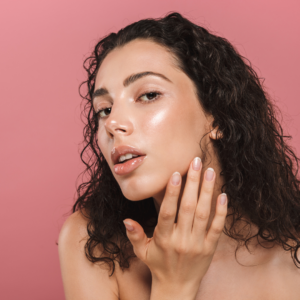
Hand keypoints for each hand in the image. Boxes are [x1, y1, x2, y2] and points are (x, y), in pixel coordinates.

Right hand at [123, 157, 226, 296]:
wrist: (177, 287)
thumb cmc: (158, 265)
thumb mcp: (142, 251)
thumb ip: (134, 235)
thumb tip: (126, 220)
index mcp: (163, 238)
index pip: (167, 212)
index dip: (171, 193)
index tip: (176, 174)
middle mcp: (181, 240)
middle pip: (188, 208)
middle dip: (193, 183)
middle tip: (197, 162)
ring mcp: (197, 244)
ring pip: (204, 214)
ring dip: (207, 191)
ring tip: (210, 172)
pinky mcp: (209, 248)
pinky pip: (217, 228)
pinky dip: (221, 211)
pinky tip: (223, 195)